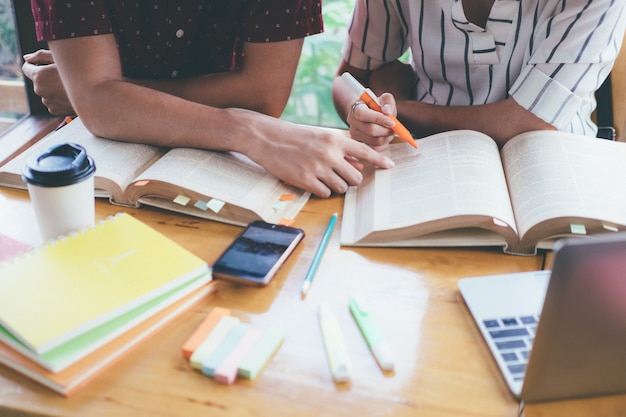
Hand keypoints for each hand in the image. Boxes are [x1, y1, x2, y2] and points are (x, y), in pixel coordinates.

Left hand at [22, 50, 75, 115]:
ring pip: (46, 91)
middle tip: (64, 75)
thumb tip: (27, 58)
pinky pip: (52, 101)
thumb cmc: (81, 73)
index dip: (36, 64)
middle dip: (46, 76)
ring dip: (53, 87)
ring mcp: (47, 102)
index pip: (26, 67)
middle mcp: (40, 90)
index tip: (46, 64)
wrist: (97, 96)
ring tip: (69, 86)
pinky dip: (59, 98)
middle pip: (37, 80)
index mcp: (39, 76)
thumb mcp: (61, 59)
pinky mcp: (55, 110)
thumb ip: (40, 56)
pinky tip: (70, 95)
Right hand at [245, 119, 394, 197]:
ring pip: (342, 187)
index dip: (379, 161)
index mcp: (334, 140)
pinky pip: (325, 193)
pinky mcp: (305, 180)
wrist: (267, 138)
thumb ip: (340, 151)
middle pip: (355, 177)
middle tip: (341, 176)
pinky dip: (322, 190)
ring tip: (323, 177)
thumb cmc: (295, 137)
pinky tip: (313, 181)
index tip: (390, 166)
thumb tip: (359, 165)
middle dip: (351, 180)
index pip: (364, 151)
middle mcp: (329, 154)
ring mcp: (318, 168)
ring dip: (336, 186)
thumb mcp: (320, 137)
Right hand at [347, 93, 399, 150]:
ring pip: (374, 141)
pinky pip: (374, 147)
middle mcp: (352, 121)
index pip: (363, 114)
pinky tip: (385, 137)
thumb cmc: (378, 106)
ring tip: (390, 132)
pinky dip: (383, 143)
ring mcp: (354, 133)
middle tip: (395, 128)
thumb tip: (387, 111)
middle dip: (386, 130)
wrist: (371, 114)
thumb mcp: (384, 99)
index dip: (378, 119)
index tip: (392, 122)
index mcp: (356, 107)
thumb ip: (387, 101)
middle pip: (370, 130)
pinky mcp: (359, 143)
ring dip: (386, 137)